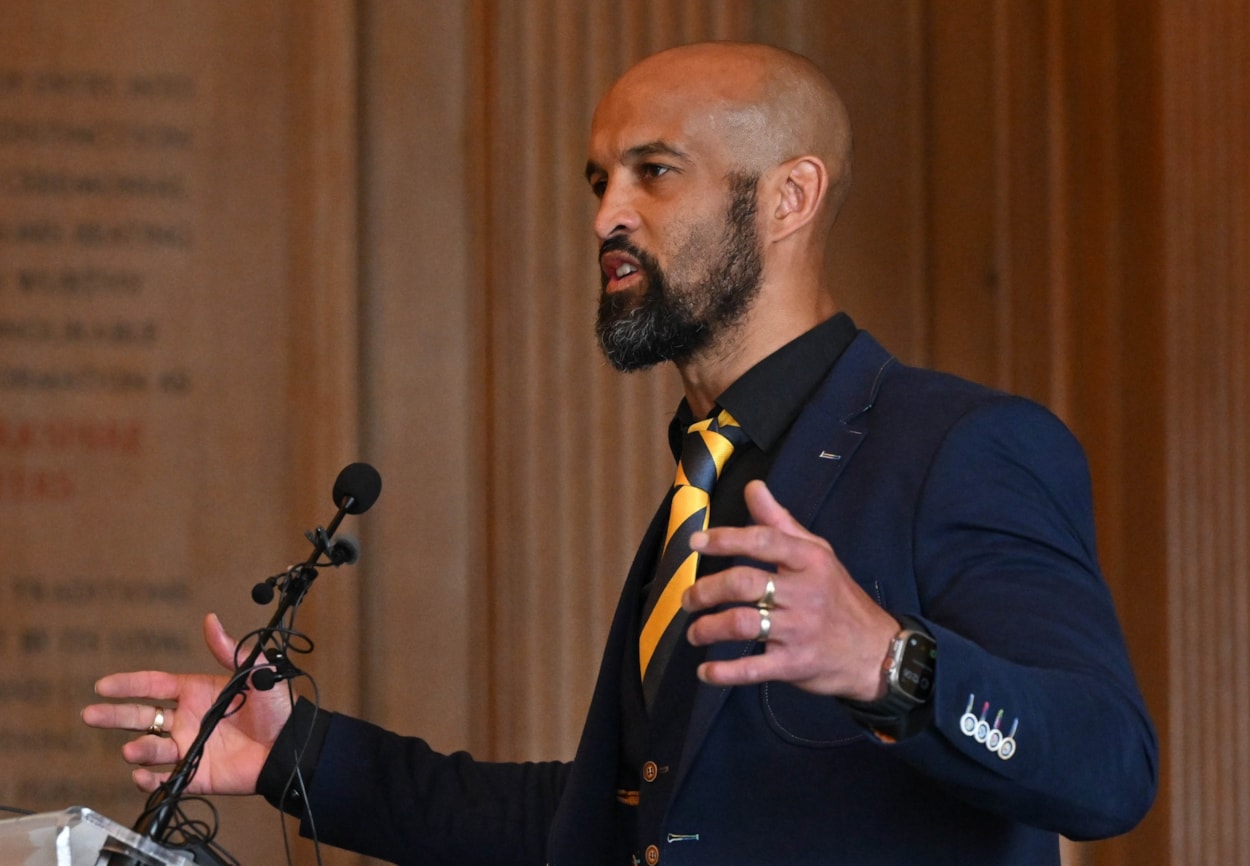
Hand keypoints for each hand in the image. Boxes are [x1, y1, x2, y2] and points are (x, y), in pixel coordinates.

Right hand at [81, 613, 293, 794]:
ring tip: (132, 749)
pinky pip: (166, 778)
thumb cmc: (277, 708)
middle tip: (91, 715)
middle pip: (141, 717)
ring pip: (151, 748)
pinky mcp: (196, 773)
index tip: (102, 685)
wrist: (291, 746)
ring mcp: (188, 747)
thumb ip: (231, 651)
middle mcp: (186, 719)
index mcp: (195, 692)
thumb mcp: (257, 673)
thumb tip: (211, 620)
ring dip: (138, 749)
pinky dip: (150, 779)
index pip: (153, 686)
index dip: (128, 684)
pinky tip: (143, 774)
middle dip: (114, 715)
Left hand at [682, 480, 898, 699]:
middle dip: (706, 590)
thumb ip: (780, 522)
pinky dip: (724, 672)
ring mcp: (800, 631)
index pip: (762, 541)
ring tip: (694, 632)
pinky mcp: (796, 665)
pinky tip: (706, 671)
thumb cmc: (839, 596)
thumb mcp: (818, 553)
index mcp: (810, 560)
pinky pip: (753, 668)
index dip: (725, 539)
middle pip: (743, 583)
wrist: (878, 651)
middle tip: (688, 598)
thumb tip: (753, 488)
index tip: (695, 543)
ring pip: (742, 624)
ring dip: (708, 628)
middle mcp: (805, 593)